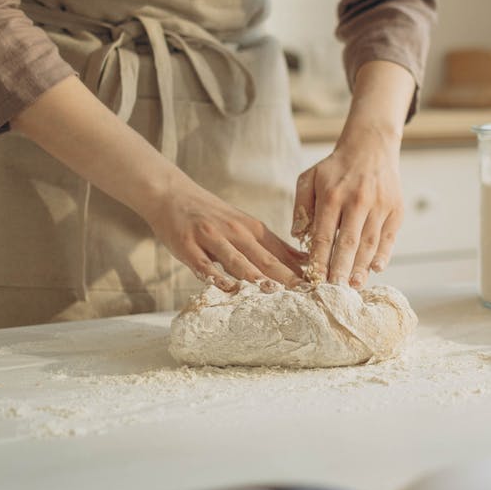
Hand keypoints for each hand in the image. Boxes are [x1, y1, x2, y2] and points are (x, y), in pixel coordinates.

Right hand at [142, 180, 306, 290]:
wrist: (172, 195)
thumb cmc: (213, 215)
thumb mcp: (246, 225)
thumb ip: (273, 246)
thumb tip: (305, 262)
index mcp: (253, 229)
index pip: (281, 253)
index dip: (300, 271)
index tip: (318, 286)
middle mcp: (236, 232)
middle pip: (265, 258)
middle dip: (286, 277)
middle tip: (305, 294)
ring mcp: (212, 238)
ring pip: (237, 260)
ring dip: (256, 277)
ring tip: (273, 292)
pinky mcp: (188, 246)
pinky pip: (203, 264)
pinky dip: (215, 276)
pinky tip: (227, 288)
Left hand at [294, 134, 402, 287]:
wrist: (371, 147)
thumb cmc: (335, 168)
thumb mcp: (309, 178)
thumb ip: (301, 206)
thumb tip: (299, 236)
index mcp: (332, 194)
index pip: (324, 235)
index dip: (320, 260)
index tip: (315, 280)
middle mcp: (357, 200)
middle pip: (348, 243)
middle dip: (340, 270)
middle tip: (335, 292)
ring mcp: (379, 205)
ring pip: (370, 243)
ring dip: (362, 267)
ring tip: (353, 286)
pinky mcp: (396, 209)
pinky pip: (389, 237)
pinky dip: (383, 254)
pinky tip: (376, 269)